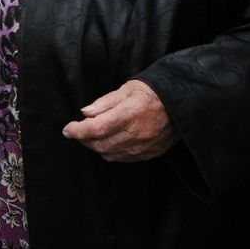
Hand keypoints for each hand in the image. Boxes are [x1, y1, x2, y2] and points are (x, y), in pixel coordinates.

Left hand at [61, 79, 179, 161]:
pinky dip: (111, 153)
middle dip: (84, 139)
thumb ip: (104, 103)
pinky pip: (124, 159)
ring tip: (90, 136)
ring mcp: (145, 146)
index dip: (78, 131)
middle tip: (76, 131)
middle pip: (101, 144)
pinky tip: (107, 143)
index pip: (97, 128)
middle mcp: (137, 133)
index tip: (67, 129)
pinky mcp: (150, 153)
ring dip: (95, 147)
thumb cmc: (152, 92)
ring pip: (110, 154)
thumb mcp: (127, 89)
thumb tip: (85, 113)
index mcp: (130, 113)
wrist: (182, 104)